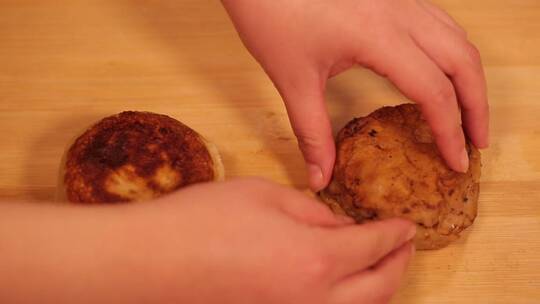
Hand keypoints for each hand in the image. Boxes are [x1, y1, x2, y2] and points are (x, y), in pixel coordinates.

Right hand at [0, 178, 415, 303]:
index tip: (407, 225)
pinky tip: (343, 281)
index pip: (374, 246)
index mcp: (316, 259)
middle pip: (378, 289)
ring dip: (379, 288)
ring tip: (381, 264)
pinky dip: (349, 299)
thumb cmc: (205, 220)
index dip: (396, 233)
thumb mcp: (266, 195)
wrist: (155, 260)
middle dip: (398, 265)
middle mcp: (314, 298)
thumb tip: (339, 224)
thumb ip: (312, 210)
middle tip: (405, 244)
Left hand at [222, 0, 488, 190]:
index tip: (456, 162)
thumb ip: (311, 133)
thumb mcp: (292, 81)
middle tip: (476, 143)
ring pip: (457, 38)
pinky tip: (442, 75)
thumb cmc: (272, 17)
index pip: (433, 91)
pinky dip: (452, 55)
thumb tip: (320, 177)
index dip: (449, 131)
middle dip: (477, 106)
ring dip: (469, 78)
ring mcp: (400, 0)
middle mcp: (400, 13)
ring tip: (468, 113)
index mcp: (379, 36)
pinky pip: (440, 23)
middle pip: (462, 61)